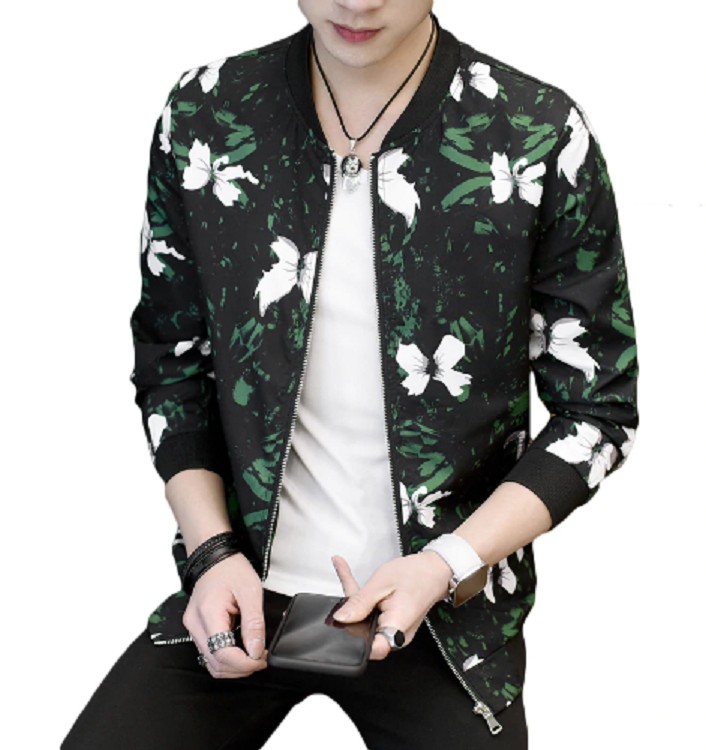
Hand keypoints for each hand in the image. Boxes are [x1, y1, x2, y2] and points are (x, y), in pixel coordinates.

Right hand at [182, 552, 268, 678]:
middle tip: (261, 659)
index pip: (223, 654)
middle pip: (216, 663)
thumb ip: (254, 623)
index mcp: (208, 613)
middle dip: (241, 668)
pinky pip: (210, 653)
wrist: (215, 558)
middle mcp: (195, 624)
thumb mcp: (251, 591)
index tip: (262, 660)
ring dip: (234, 666)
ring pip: (211, 663)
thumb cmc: (231, 569)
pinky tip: (241, 649)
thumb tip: (256, 651)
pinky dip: (226, 657)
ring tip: (253, 655)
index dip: (245, 664)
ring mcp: (193, 627)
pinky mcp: (196, 628)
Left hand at [330, 551, 451, 659]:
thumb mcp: (382, 583)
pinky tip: (349, 576)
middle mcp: (396, 636)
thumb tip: (341, 617)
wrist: (433, 571)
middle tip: (345, 582)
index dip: (352, 641)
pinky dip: (361, 599)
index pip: (372, 649)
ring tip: (345, 570)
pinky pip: (371, 617)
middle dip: (349, 608)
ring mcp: (393, 631)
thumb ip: (360, 602)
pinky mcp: (390, 625)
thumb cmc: (415, 575)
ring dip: (354, 599)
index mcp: (396, 628)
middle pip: (362, 632)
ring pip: (364, 622)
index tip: (339, 622)